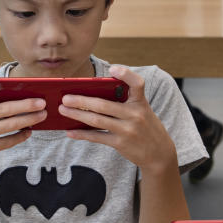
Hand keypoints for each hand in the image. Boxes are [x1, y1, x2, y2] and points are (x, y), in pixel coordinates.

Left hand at [59, 65, 177, 174]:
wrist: (160, 153)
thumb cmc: (145, 126)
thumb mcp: (142, 110)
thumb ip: (124, 101)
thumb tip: (91, 95)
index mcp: (141, 102)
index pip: (137, 83)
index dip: (126, 74)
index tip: (112, 69)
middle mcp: (135, 114)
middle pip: (103, 105)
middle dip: (81, 100)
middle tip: (65, 98)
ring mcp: (128, 130)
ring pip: (96, 120)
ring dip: (77, 114)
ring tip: (63, 110)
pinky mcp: (121, 144)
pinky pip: (97, 137)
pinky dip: (82, 134)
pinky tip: (70, 131)